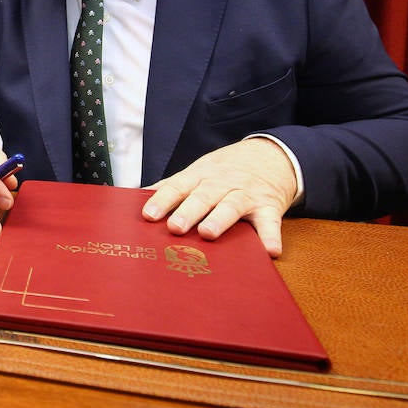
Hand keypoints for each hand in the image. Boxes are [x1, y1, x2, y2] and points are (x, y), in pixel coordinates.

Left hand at [142, 138, 297, 257]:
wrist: (270, 156)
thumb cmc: (225, 171)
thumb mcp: (198, 172)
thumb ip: (172, 187)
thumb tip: (137, 197)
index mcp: (200, 176)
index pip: (178, 186)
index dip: (163, 200)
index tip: (149, 215)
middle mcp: (221, 184)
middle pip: (203, 197)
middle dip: (188, 211)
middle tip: (174, 227)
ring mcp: (246, 195)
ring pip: (232, 206)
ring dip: (220, 219)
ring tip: (208, 233)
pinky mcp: (269, 207)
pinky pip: (270, 222)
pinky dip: (270, 236)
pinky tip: (270, 250)